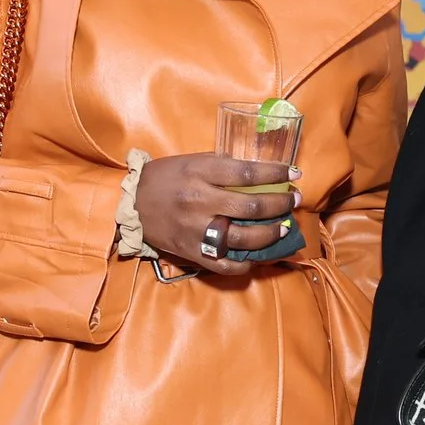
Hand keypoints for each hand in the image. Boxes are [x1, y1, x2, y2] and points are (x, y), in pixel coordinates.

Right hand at [135, 152, 298, 276]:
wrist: (130, 204)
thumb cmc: (164, 177)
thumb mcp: (191, 160)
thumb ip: (221, 165)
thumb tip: (258, 171)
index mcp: (200, 172)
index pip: (247, 173)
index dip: (275, 174)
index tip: (294, 173)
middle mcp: (200, 201)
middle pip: (251, 206)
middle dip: (279, 204)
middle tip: (293, 200)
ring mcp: (196, 230)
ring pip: (243, 238)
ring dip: (270, 234)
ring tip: (282, 228)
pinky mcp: (191, 252)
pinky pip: (225, 264)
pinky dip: (244, 263)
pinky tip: (256, 256)